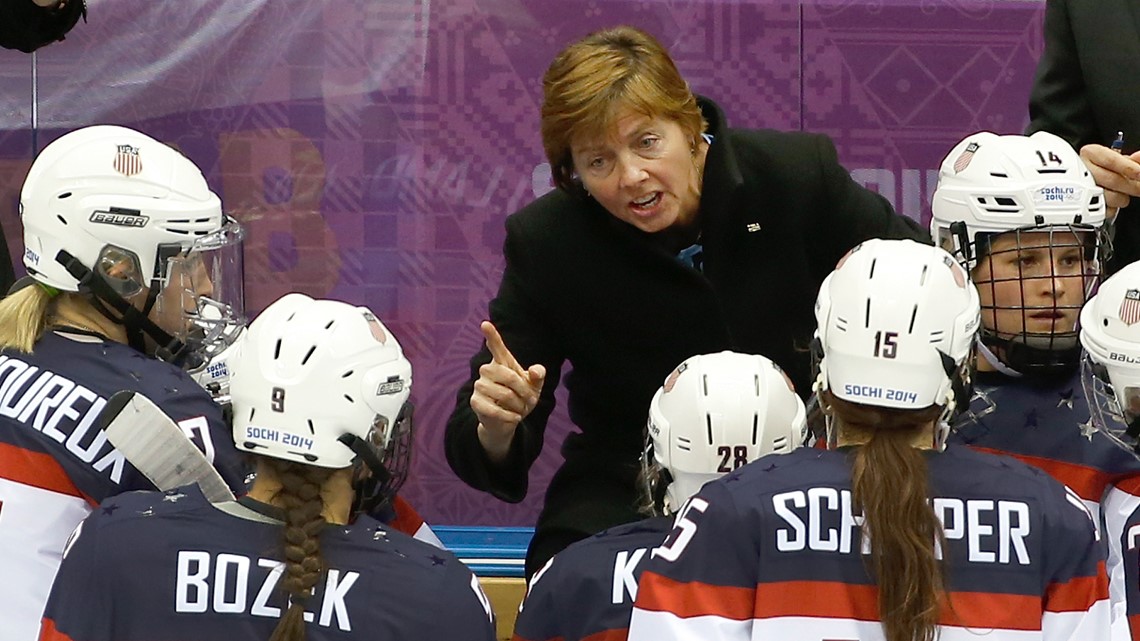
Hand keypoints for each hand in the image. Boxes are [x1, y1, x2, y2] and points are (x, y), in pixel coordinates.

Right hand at [470, 321, 545, 462]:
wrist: (508, 421)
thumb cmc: (521, 398)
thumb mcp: (534, 386)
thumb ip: (538, 376)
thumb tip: (536, 371)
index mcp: (502, 362)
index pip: (496, 346)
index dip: (492, 335)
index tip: (485, 323)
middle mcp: (488, 370)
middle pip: (508, 375)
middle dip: (524, 390)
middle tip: (531, 400)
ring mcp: (479, 385)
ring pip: (504, 394)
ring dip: (518, 405)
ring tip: (520, 410)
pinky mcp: (475, 401)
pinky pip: (494, 409)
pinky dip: (509, 416)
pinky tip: (514, 417)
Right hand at [1079, 144, 1139, 218]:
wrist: (1083, 178)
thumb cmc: (1102, 167)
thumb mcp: (1117, 158)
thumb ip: (1131, 160)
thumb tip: (1139, 157)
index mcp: (1091, 154)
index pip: (1111, 161)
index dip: (1129, 167)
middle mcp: (1083, 171)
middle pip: (1112, 180)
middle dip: (1132, 186)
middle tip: (1139, 187)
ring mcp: (1081, 189)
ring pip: (1109, 197)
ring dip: (1122, 198)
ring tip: (1123, 193)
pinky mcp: (1082, 207)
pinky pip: (1104, 211)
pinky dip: (1112, 208)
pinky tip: (1111, 200)